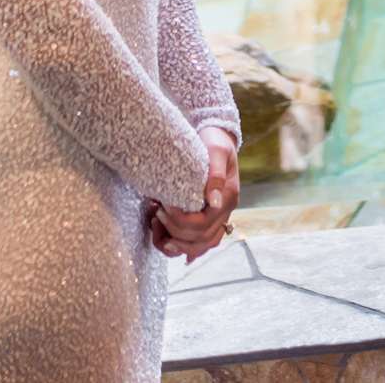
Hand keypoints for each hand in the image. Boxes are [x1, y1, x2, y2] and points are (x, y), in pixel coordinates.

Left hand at [149, 127, 240, 262]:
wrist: (216, 137)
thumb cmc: (214, 142)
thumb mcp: (217, 151)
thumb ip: (215, 175)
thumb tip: (213, 202)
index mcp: (227, 198)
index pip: (204, 224)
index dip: (181, 221)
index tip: (164, 205)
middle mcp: (224, 212)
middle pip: (200, 239)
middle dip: (174, 231)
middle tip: (157, 213)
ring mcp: (216, 218)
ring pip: (199, 246)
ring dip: (176, 244)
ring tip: (157, 228)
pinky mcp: (207, 219)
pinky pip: (197, 243)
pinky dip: (181, 247)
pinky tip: (166, 241)